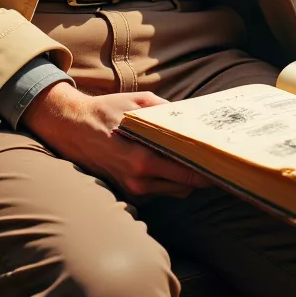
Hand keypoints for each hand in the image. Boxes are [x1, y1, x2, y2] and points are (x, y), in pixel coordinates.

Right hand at [21, 81, 209, 199]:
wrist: (71, 128)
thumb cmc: (105, 111)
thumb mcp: (137, 102)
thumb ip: (166, 112)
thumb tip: (192, 117)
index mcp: (142, 160)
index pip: (187, 174)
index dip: (208, 171)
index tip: (224, 163)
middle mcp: (139, 181)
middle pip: (185, 187)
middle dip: (200, 174)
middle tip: (213, 158)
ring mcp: (132, 191)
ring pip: (174, 191)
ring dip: (184, 178)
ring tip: (191, 157)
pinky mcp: (128, 194)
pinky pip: (159, 190)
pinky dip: (167, 179)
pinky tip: (168, 162)